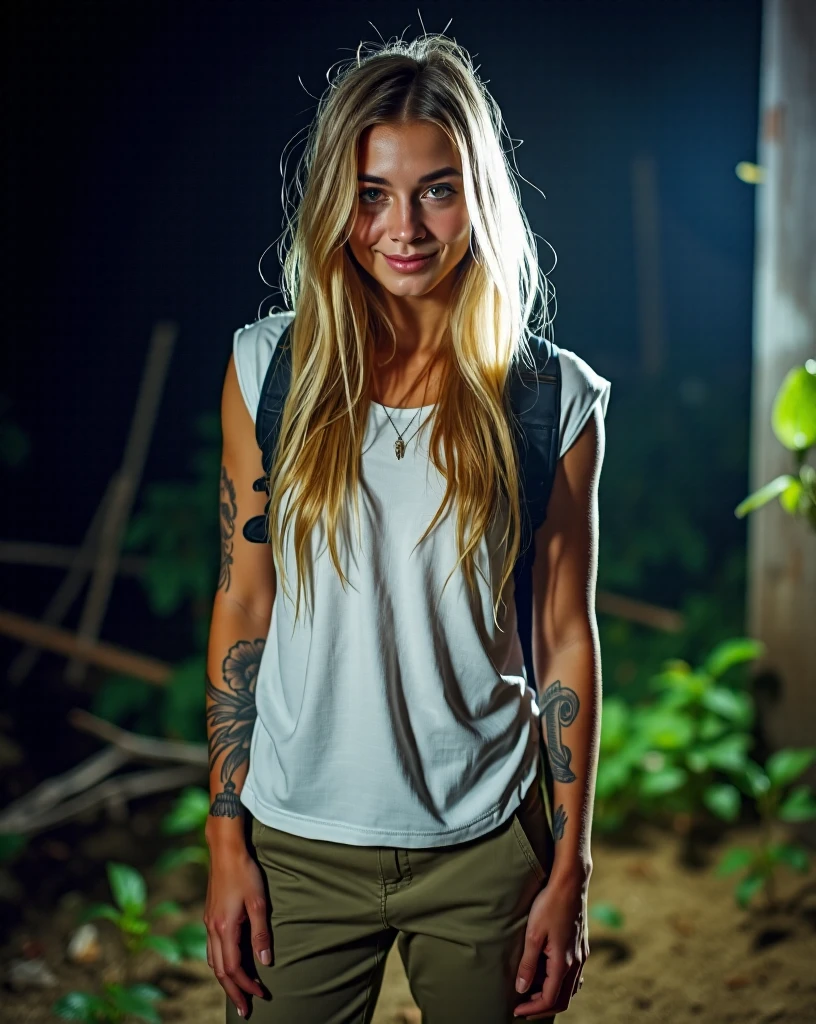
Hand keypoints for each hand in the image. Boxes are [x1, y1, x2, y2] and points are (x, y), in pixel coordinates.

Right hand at [203, 836, 271, 1017]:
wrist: (225, 850)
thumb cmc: (244, 872)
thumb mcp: (258, 902)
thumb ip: (261, 932)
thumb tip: (265, 961)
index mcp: (224, 928)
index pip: (234, 968)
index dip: (247, 985)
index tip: (261, 995)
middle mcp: (212, 929)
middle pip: (220, 971)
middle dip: (233, 991)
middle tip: (246, 1009)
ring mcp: (209, 923)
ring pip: (213, 962)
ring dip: (226, 980)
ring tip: (238, 992)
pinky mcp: (210, 916)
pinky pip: (211, 949)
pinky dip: (219, 964)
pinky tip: (227, 965)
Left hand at [513, 873, 589, 1018]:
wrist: (570, 883)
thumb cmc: (549, 905)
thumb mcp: (533, 934)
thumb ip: (528, 964)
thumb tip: (522, 989)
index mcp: (564, 963)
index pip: (550, 999)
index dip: (533, 1008)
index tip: (516, 1010)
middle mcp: (577, 963)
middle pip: (562, 999)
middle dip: (542, 1008)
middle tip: (523, 1009)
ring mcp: (582, 955)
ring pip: (570, 989)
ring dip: (552, 996)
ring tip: (532, 995)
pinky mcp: (582, 947)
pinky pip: (574, 977)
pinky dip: (561, 985)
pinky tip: (549, 978)